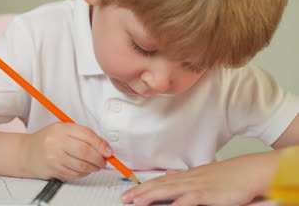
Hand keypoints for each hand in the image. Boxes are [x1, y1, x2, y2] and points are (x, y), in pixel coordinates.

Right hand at [22, 122, 111, 180]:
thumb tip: (104, 147)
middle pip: (85, 151)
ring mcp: (54, 157)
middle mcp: (56, 142)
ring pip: (81, 165)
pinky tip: (84, 169)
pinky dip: (83, 173)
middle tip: (103, 161)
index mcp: (61, 129)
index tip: (108, 151)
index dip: (100, 144)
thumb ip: (81, 135)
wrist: (27, 153)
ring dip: (93, 168)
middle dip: (99, 158)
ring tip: (96, 166)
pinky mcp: (54, 170)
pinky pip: (75, 174)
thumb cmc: (48, 140)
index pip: (86, 135)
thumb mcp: (62, 130)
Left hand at [121, 151, 280, 205]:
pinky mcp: (209, 194)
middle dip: (140, 193)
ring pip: (169, 190)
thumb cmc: (228, 176)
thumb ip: (184, 176)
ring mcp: (198, 186)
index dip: (142, 188)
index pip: (159, 182)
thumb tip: (169, 173)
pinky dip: (180, 202)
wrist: (248, 171)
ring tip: (137, 202)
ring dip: (151, 196)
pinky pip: (191, 198)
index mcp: (185, 177)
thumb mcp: (202, 176)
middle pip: (159, 186)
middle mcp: (188, 180)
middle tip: (125, 199)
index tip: (129, 194)